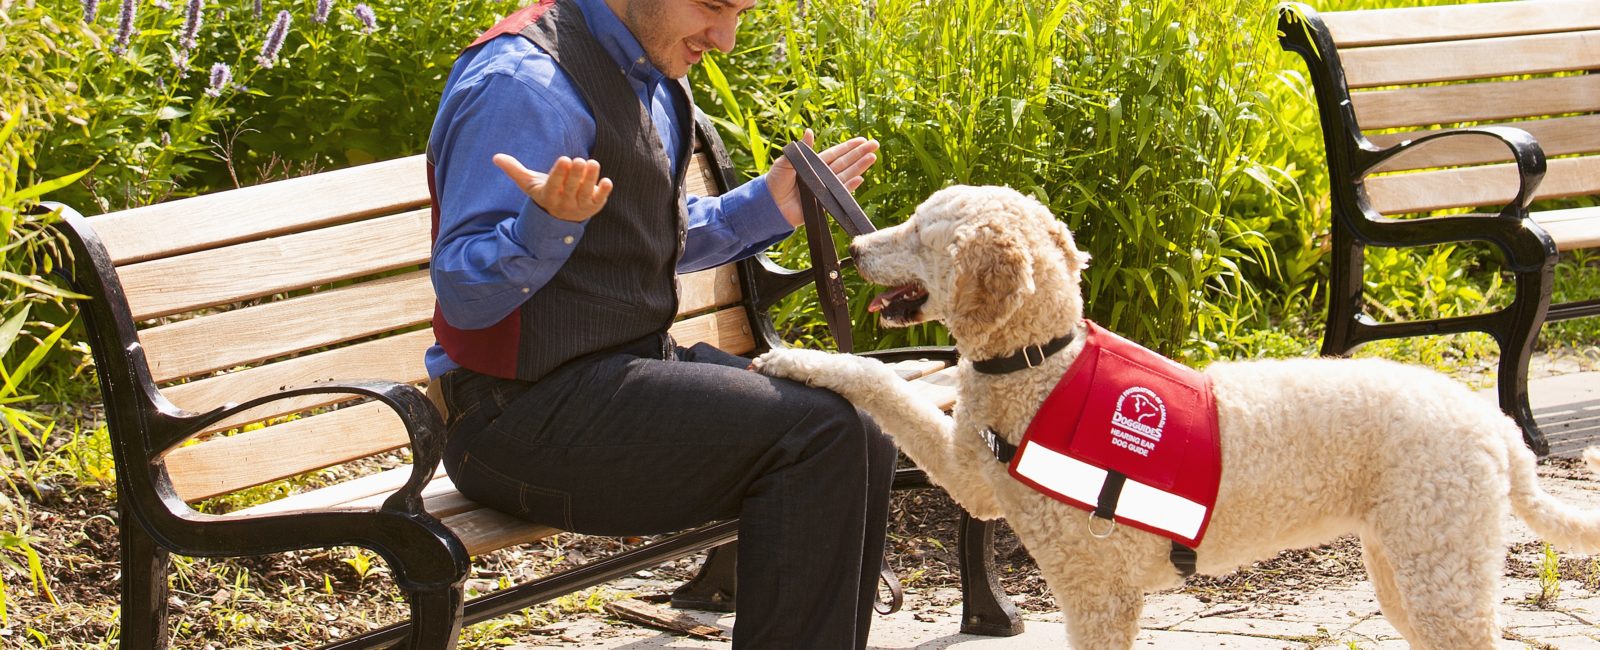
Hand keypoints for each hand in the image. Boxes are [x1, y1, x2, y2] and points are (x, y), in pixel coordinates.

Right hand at [493, 153, 613, 222]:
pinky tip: (607, 181)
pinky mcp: (594, 205)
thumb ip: (514, 170)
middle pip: (571, 188)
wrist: (560, 216)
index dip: (560, 173)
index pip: (554, 184)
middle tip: (578, 160)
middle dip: (576, 174)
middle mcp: (565, 202)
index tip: (565, 159)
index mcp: (548, 196)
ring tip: (593, 163)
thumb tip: (495, 157)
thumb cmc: (545, 192)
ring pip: (586, 193)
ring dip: (590, 179)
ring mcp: (580, 205)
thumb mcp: (529, 183)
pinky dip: (604, 192)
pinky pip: (600, 199)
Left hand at [767, 130, 879, 226]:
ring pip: (846, 175)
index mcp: (813, 163)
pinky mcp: (825, 202)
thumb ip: (801, 149)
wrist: (771, 204)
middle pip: (845, 162)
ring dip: (859, 167)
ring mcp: (825, 188)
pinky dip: (850, 187)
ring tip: (873, 157)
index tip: (862, 139)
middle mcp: (822, 175)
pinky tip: (860, 179)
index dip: (848, 147)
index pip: (835, 153)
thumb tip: (809, 131)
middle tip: (875, 144)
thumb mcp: (786, 161)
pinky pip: (840, 193)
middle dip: (860, 153)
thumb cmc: (775, 181)